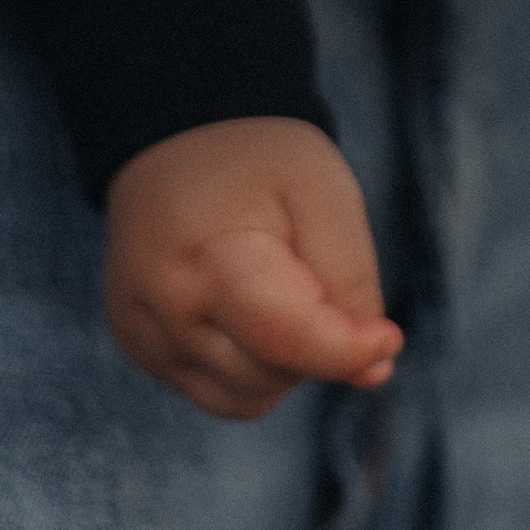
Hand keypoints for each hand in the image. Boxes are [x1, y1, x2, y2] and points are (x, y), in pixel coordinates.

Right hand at [103, 117, 401, 420]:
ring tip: (279, 286)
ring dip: (285, 362)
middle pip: (272, 374)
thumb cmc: (259, 162)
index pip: (284, 338)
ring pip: (250, 397)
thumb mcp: (321, 190)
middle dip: (315, 343)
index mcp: (207, 259)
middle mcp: (161, 311)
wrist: (178, 133)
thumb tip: (372, 371)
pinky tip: (251, 309)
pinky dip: (254, 368)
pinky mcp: (141, 349)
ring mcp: (144, 336)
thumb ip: (349, 279)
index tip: (388, 338)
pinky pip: (221, 394)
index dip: (345, 350)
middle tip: (312, 273)